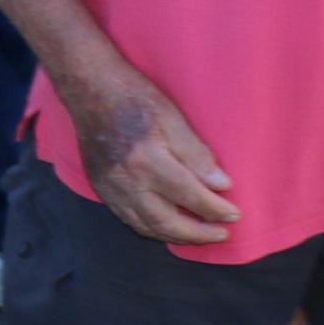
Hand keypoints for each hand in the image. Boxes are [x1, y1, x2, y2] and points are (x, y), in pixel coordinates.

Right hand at [62, 64, 240, 246]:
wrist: (88, 88)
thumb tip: (222, 185)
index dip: (216, 209)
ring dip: (176, 236)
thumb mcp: (172, 117)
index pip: (190, 196)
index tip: (235, 213)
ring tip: (198, 234)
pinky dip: (152, 228)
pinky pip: (128, 219)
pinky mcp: (101, 188)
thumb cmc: (134, 97)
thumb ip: (196, 154)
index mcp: (147, 160)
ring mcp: (110, 188)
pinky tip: (168, 225)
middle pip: (167, 222)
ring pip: (146, 227)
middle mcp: (127, 181)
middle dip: (199, 234)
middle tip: (222, 233)